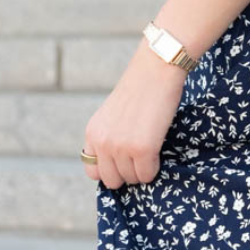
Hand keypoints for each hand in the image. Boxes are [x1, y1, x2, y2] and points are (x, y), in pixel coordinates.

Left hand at [82, 41, 190, 188]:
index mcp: (92, 133)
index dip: (110, 169)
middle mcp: (102, 142)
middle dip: (127, 173)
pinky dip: (154, 168)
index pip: (92, 171)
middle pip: (112, 180)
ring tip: (151, 148)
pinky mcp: (142, 149)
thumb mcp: (112, 115)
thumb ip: (108, 137)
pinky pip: (147, 175)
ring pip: (131, 179)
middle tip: (141, 156)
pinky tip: (157, 150)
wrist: (156, 70)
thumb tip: (116, 164)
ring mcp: (120, 147)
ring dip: (143, 169)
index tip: (124, 161)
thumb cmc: (140, 89)